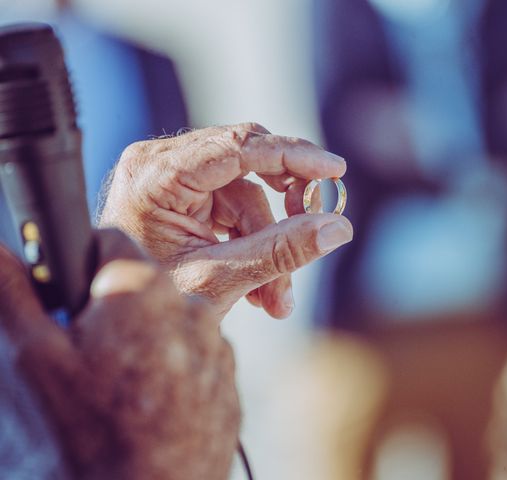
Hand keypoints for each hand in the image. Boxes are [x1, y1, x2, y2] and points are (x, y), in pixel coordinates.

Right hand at [0, 230, 239, 479]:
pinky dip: (167, 377)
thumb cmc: (83, 446)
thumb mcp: (29, 362)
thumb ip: (13, 291)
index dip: (76, 266)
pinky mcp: (227, 390)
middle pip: (140, 290)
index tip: (64, 298)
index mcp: (147, 290)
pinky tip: (142, 413)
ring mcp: (216, 354)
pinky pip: (190, 364)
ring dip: (140, 347)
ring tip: (114, 397)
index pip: (109, 243)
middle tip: (82, 362)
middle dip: (108, 313)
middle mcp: (195, 313)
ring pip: (166, 328)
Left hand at [99, 123, 352, 318]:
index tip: (335, 170)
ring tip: (276, 300)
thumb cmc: (151, 304)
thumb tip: (339, 228)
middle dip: (280, 221)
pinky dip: (253, 245)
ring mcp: (172, 179)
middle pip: (248, 169)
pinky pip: (236, 210)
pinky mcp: (184, 197)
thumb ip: (281, 251)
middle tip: (314, 242)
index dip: (293, 156)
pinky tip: (259, 288)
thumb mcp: (221, 279)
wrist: (120, 323)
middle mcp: (162, 165)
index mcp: (157, 175)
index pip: (238, 147)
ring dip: (269, 247)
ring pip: (248, 198)